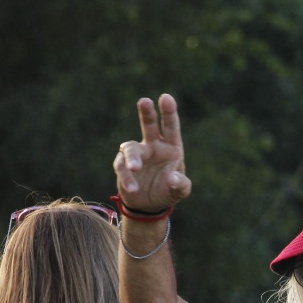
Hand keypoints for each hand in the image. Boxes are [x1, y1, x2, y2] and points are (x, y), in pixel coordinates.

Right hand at [114, 94, 190, 212]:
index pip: (170, 127)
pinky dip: (127, 177)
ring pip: (130, 149)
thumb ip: (181, 185)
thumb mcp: (180, 191)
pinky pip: (122, 167)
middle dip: (147, 113)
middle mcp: (153, 146)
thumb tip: (173, 178)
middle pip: (149, 125)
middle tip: (145, 101)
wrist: (149, 205)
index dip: (168, 112)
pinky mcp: (123, 166)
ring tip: (136, 169)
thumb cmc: (168, 191)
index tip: (166, 98)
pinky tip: (133, 188)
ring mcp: (137, 155)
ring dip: (133, 158)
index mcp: (171, 147)